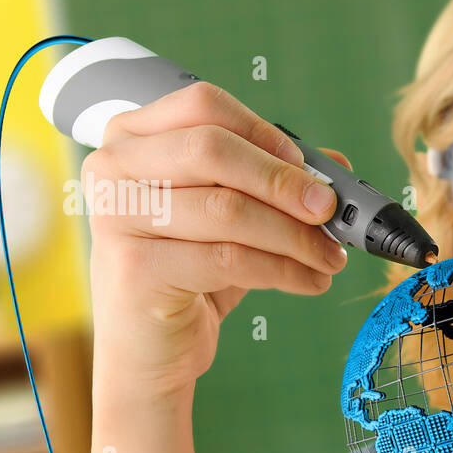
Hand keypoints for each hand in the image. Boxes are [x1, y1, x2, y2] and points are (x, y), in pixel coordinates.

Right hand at [82, 80, 353, 400]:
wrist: (148, 348)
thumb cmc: (189, 271)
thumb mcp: (232, 217)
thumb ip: (275, 183)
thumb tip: (339, 167)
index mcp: (133, 136)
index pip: (203, 105)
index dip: (264, 132)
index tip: (310, 168)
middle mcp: (113, 167)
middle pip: (214, 150)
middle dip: (285, 182)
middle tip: (330, 212)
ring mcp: (117, 216)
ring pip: (227, 209)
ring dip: (295, 236)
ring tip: (330, 257)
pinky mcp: (136, 268)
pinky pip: (228, 259)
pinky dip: (282, 270)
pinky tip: (310, 281)